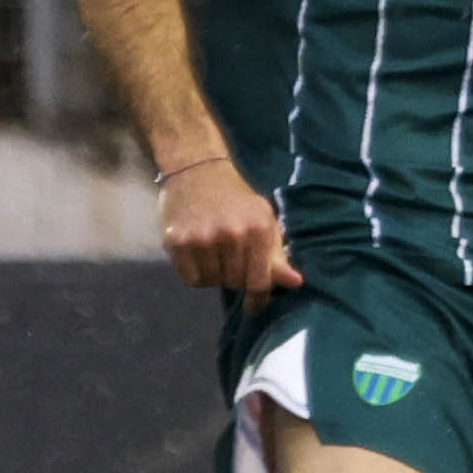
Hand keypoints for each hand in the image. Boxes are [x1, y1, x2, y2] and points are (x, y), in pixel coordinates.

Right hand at [157, 153, 299, 297]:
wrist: (196, 168)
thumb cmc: (235, 198)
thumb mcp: (263, 220)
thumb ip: (277, 255)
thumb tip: (295, 283)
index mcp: (258, 229)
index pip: (260, 282)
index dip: (258, 297)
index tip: (253, 304)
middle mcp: (231, 235)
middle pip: (235, 283)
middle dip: (235, 276)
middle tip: (230, 258)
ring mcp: (202, 238)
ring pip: (212, 282)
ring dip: (214, 274)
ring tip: (213, 252)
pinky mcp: (177, 241)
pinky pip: (191, 279)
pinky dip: (195, 273)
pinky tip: (198, 254)